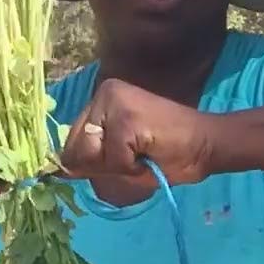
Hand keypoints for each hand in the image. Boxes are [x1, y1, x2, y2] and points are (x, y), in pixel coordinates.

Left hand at [60, 78, 216, 185]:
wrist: (207, 145)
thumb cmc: (168, 153)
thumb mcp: (119, 156)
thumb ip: (89, 158)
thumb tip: (55, 170)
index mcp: (100, 99)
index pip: (70, 140)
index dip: (88, 161)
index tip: (121, 158)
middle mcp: (104, 93)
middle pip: (75, 148)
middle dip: (103, 164)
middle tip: (136, 156)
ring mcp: (114, 101)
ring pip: (90, 153)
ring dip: (117, 166)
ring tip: (143, 154)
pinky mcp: (126, 116)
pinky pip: (112, 158)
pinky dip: (131, 167)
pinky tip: (151, 152)